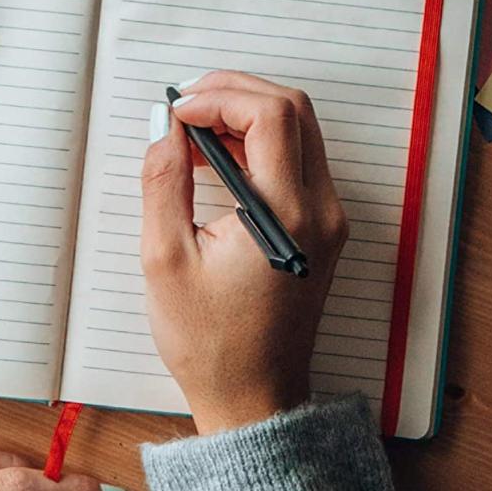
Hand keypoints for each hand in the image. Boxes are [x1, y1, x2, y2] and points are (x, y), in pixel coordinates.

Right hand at [141, 72, 347, 435]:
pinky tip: (214, 157)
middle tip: (184, 103)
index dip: (219, 98)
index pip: (270, 115)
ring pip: (298, 127)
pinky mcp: (322, 224)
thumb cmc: (210, 342)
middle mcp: (322, 209)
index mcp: (288, 215)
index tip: (177, 111)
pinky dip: (256, 141)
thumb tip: (162, 126)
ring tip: (191, 131)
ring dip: (245, 113)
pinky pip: (296, 157)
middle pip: (292, 108)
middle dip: (234, 92)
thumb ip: (163, 180)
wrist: (255, 398)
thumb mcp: (165, 258)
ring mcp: (328, 216)